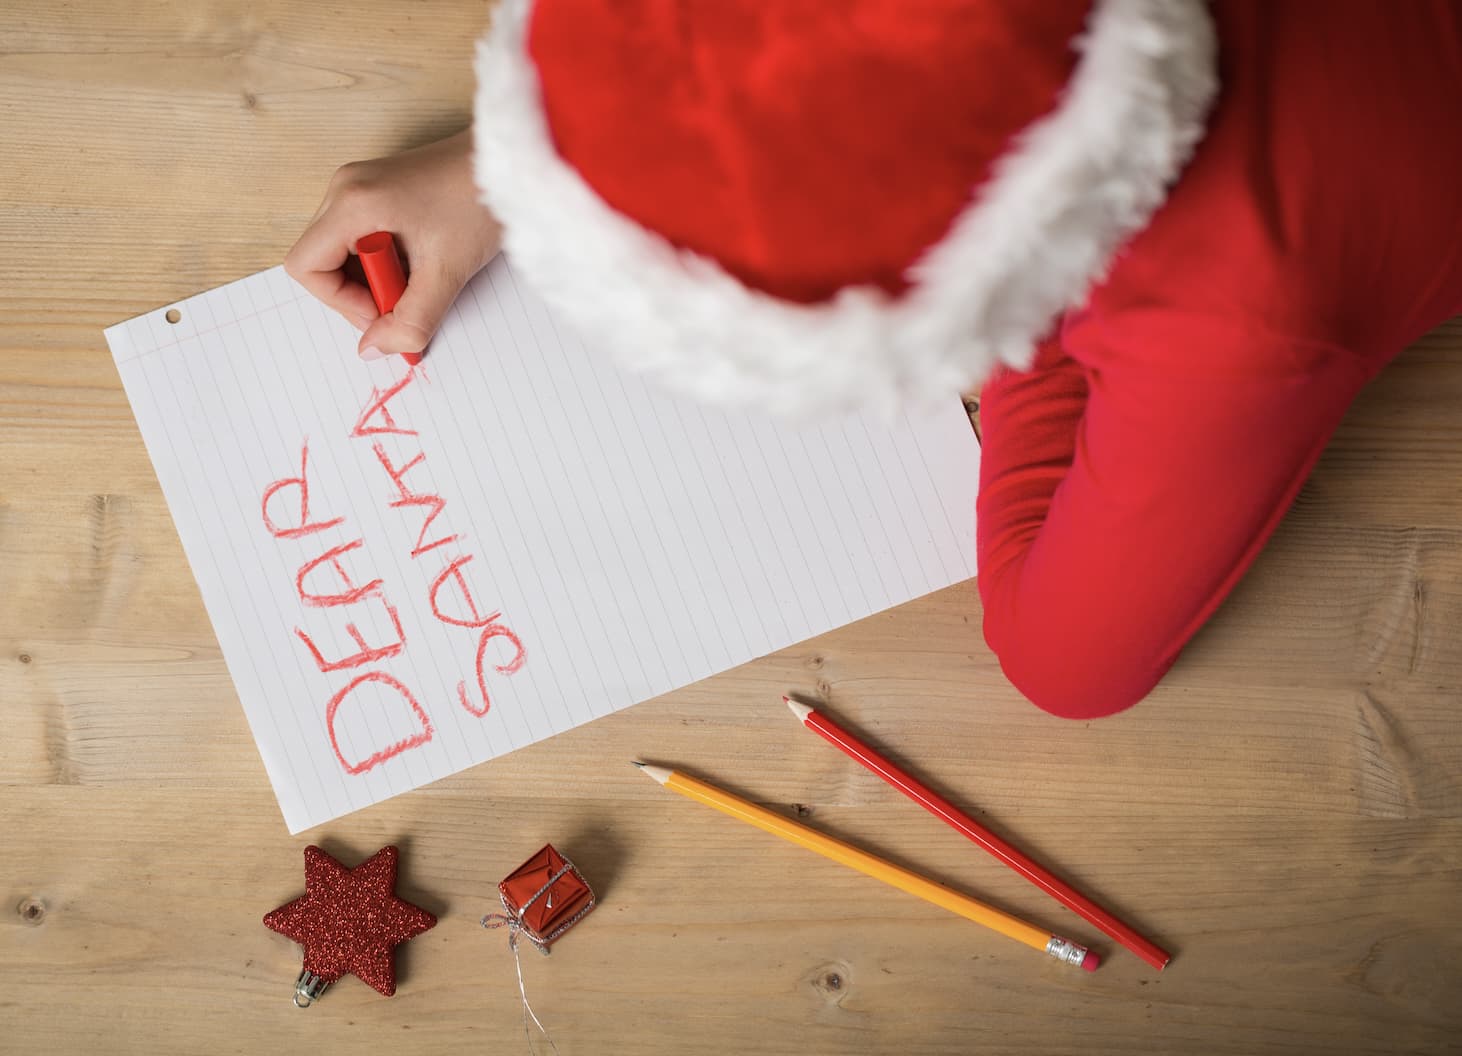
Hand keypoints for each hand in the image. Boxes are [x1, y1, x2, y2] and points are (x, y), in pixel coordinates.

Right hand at [285, 129, 501, 360]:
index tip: (383, 311)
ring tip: (420, 276)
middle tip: (407, 296)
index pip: (306, 267)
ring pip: (342, 250)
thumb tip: (373, 348)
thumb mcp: (446, 273)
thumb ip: (409, 320)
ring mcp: (360, 187)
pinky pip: (361, 236)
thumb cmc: (480, 202)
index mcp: (351, 203)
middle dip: (360, 291)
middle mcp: (345, 189)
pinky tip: (422, 260)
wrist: (511, 165)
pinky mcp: (378, 190)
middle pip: (321, 259)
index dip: (340, 302)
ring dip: (375, 276)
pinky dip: (385, 259)